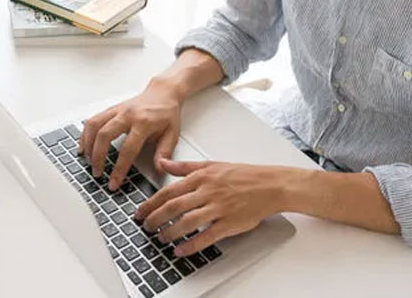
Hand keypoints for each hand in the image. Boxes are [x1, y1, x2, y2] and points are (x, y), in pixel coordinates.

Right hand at [78, 78, 182, 189]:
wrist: (163, 93)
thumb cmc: (167, 113)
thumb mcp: (172, 134)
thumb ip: (164, 153)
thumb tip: (159, 169)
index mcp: (144, 123)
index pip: (128, 149)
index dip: (119, 169)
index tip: (114, 183)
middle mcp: (128, 115)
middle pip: (105, 135)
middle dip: (98, 157)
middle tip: (97, 173)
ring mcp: (118, 110)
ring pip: (95, 125)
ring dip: (88, 144)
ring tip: (87, 160)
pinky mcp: (111, 109)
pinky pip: (93, 119)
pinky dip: (85, 133)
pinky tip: (83, 145)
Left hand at [135, 159, 287, 256]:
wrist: (270, 185)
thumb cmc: (243, 175)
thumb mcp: (211, 164)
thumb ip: (184, 166)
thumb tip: (163, 162)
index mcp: (202, 177)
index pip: (169, 191)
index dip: (151, 203)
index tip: (141, 211)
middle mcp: (208, 191)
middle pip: (174, 207)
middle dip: (156, 218)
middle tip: (146, 226)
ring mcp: (219, 208)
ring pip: (188, 221)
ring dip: (170, 232)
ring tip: (161, 237)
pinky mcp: (230, 223)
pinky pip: (207, 236)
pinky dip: (191, 245)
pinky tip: (180, 249)